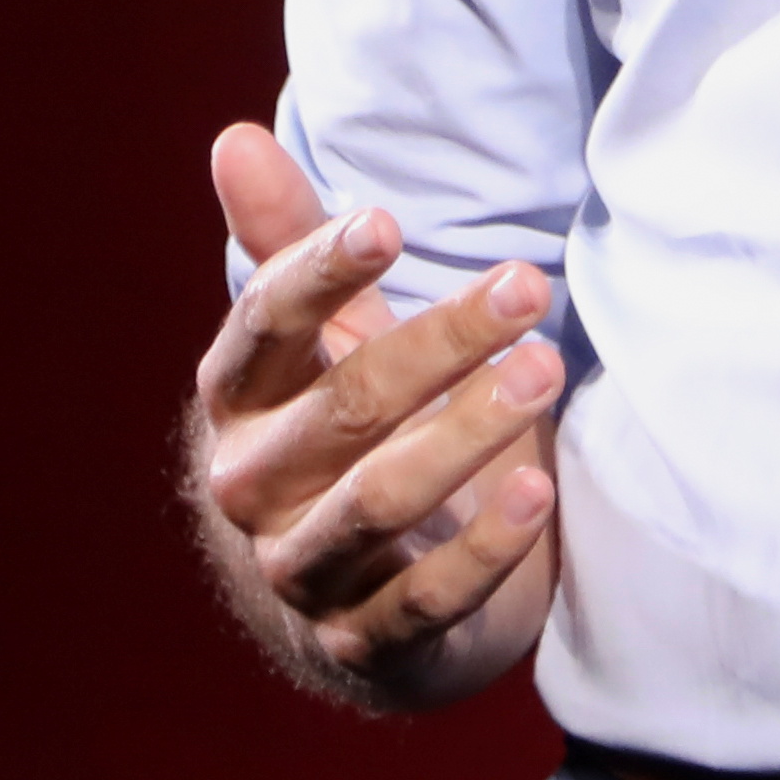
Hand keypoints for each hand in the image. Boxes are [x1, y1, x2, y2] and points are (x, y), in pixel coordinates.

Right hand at [185, 122, 564, 706]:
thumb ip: (289, 246)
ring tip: (547, 371)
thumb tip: (232, 138)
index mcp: (239, 404)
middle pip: (343, 409)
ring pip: (380, 501)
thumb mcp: (321, 344)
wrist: (353, 603)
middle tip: (529, 286)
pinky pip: (426, 599)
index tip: (390, 221)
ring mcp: (304, 572)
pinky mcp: (368, 641)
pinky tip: (538, 494)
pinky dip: (483, 549)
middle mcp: (254, 488)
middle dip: (438, 343)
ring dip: (466, 434)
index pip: (263, 331)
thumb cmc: (347, 435)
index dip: (318, 274)